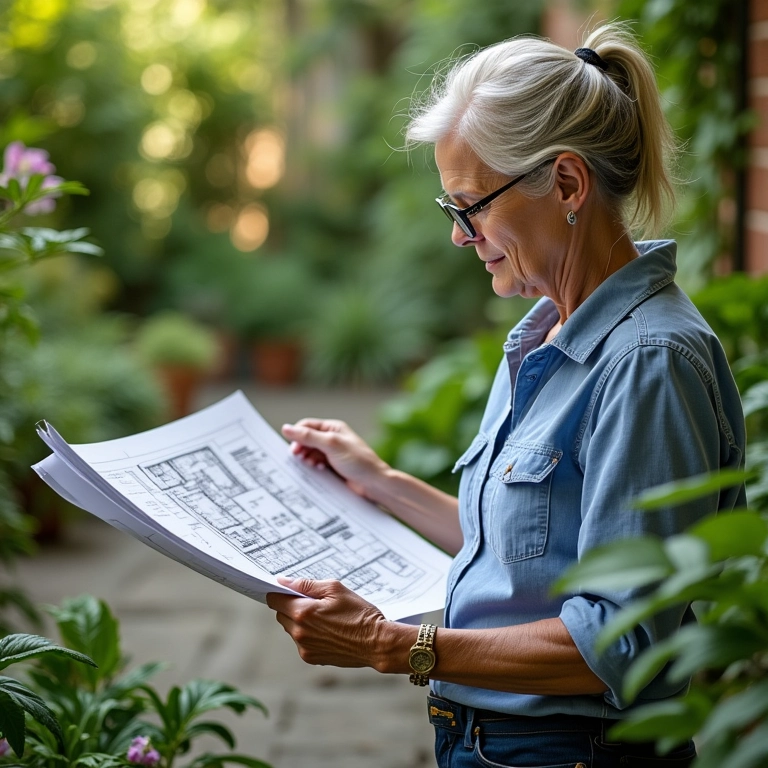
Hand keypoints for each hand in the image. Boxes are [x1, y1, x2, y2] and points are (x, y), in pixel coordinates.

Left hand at [266, 577, 390, 668]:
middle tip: (314, 603)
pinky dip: (308, 635)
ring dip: (300, 622)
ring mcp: (304, 647)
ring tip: (324, 618)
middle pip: (280, 615)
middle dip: (291, 606)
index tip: (288, 590)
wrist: (376, 642)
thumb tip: (284, 582)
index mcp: (303, 612)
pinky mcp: (310, 658)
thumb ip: (306, 584)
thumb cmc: (359, 613)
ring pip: (290, 629)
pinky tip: (327, 631)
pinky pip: (301, 642)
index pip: (274, 600)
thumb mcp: (335, 589)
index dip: (280, 592)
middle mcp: (299, 632)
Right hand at [281, 419, 388, 498]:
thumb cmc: (359, 461)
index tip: (294, 448)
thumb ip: (308, 436)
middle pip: (306, 440)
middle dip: (302, 448)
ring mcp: (332, 453)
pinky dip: (314, 467)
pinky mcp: (333, 467)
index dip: (298, 435)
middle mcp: (332, 438)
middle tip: (300, 458)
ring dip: (308, 459)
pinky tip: (319, 471)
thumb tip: (286, 429)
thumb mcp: (331, 445)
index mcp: (333, 427)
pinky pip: (316, 464)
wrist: (374, 483)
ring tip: (312, 465)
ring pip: (310, 453)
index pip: (307, 425)